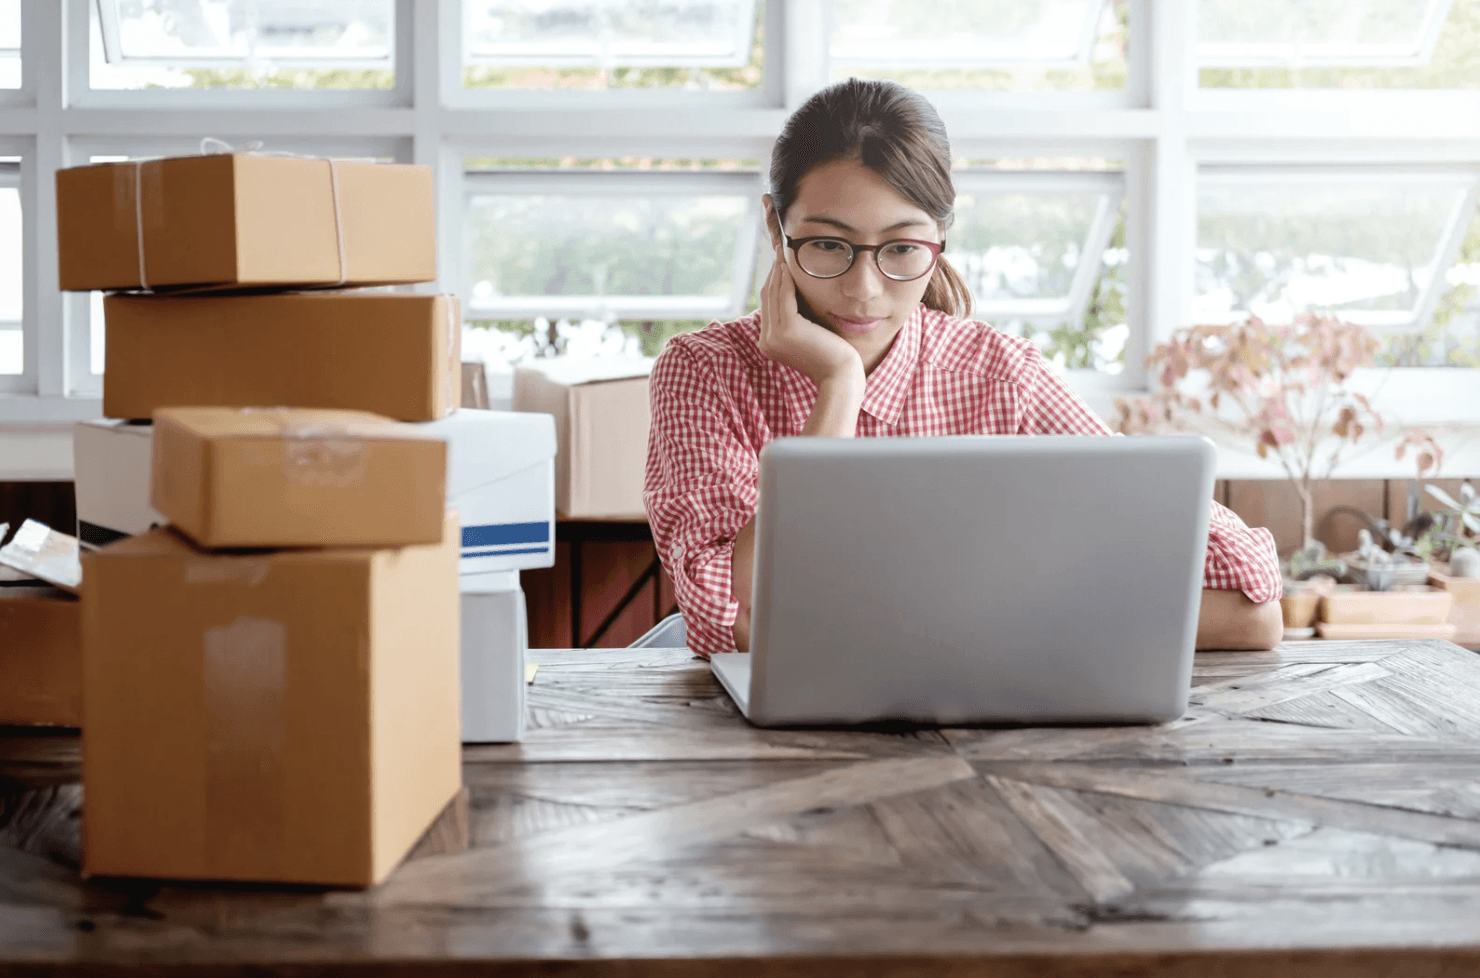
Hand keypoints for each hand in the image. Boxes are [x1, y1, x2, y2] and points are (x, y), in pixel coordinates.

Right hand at [758, 248, 862, 386]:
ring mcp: (774, 337)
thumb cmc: (830, 355)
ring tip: (783, 252)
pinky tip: (789, 266)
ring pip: (773, 294)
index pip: (767, 305)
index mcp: (768, 343)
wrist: (840, 375)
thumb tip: (793, 291)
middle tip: (779, 249)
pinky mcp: (787, 330)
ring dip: (778, 270)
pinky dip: (785, 280)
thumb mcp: (807, 334)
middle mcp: (766, 341)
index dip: (772, 281)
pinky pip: (784, 298)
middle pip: (767, 296)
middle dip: (773, 271)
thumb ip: (796, 318)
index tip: (779, 261)